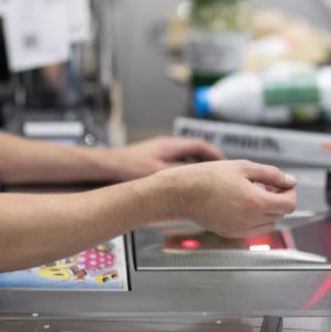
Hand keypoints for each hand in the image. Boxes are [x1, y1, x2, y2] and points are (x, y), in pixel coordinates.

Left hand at [106, 136, 222, 181]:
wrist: (106, 166)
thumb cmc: (129, 167)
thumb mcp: (160, 173)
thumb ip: (182, 176)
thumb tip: (201, 180)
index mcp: (172, 146)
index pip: (201, 146)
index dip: (215, 155)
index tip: (224, 164)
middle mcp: (166, 146)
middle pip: (194, 151)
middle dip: (207, 161)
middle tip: (217, 172)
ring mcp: (157, 152)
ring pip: (183, 158)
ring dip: (194, 167)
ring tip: (202, 179)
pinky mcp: (149, 161)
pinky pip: (173, 165)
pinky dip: (182, 173)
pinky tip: (180, 185)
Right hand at [160, 160, 297, 237]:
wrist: (182, 193)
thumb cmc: (209, 176)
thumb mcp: (244, 167)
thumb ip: (271, 174)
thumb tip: (290, 181)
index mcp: (255, 202)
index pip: (289, 204)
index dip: (289, 192)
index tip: (282, 183)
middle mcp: (250, 220)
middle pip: (280, 214)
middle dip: (278, 199)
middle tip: (266, 184)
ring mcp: (240, 230)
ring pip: (269, 224)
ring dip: (268, 210)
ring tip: (253, 193)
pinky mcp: (231, 234)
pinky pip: (254, 229)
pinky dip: (256, 218)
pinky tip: (243, 202)